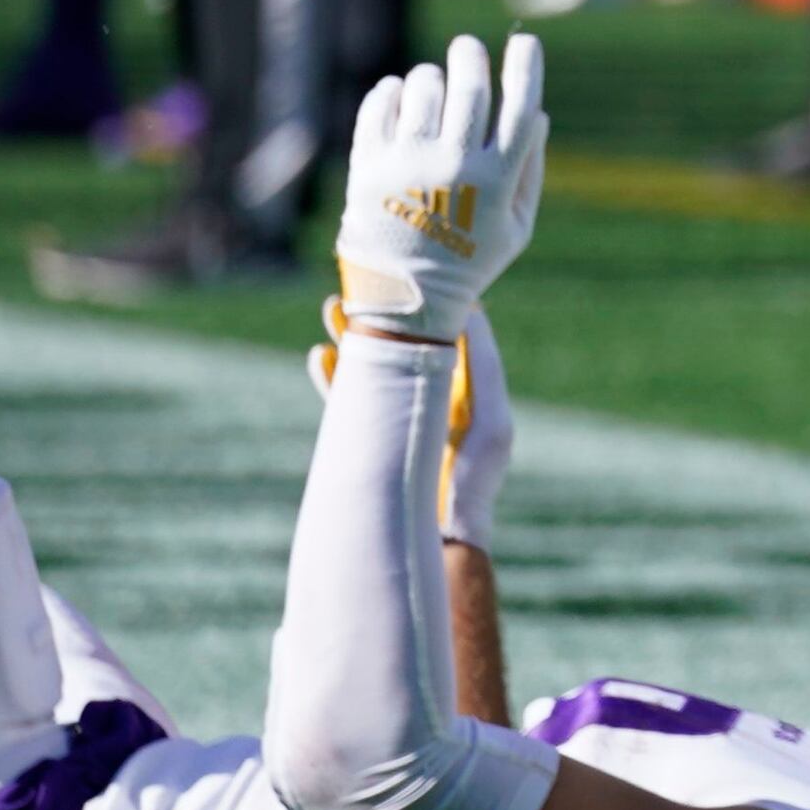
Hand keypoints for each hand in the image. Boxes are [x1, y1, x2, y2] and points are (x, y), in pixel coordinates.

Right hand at [308, 305, 516, 546]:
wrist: (439, 533)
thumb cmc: (473, 478)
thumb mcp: (488, 418)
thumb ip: (481, 367)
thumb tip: (473, 313)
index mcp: (467, 392)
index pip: (448, 338)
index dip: (429, 310)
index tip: (411, 276)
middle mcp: (433, 399)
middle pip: (404, 347)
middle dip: (382, 318)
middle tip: (361, 287)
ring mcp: (401, 417)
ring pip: (373, 366)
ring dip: (353, 339)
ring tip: (333, 309)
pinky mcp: (374, 436)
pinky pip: (351, 401)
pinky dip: (335, 378)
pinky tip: (320, 357)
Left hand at [332, 34, 548, 337]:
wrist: (404, 301)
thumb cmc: (469, 261)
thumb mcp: (517, 226)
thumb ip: (531, 169)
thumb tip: (538, 112)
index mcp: (497, 180)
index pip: (521, 106)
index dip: (526, 67)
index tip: (525, 43)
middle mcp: (453, 167)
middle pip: (469, 86)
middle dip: (470, 56)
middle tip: (467, 49)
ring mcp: (407, 165)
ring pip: (422, 88)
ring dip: (430, 77)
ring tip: (431, 84)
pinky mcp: (368, 166)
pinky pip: (379, 105)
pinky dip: (390, 90)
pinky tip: (398, 93)